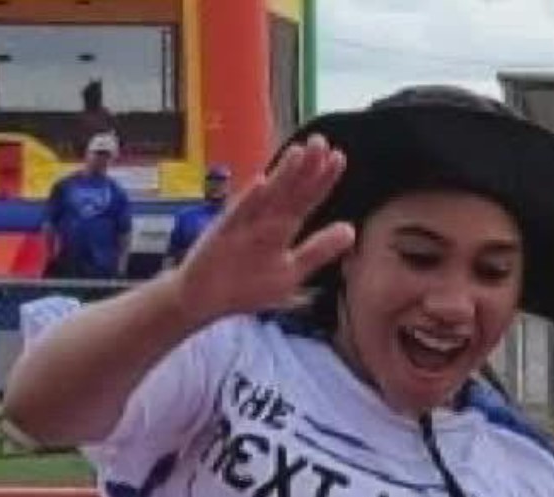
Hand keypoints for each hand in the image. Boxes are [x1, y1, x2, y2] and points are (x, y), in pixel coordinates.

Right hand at [174, 136, 354, 320]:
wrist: (203, 297)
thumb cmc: (248, 284)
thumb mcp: (291, 271)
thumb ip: (318, 250)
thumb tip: (350, 231)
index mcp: (282, 227)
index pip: (306, 199)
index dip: (323, 180)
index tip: (339, 158)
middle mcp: (265, 220)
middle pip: (290, 192)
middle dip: (306, 168)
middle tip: (320, 142)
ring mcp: (244, 225)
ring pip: (267, 198)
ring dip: (281, 176)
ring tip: (297, 154)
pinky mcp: (223, 235)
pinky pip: (237, 217)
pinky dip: (248, 200)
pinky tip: (260, 183)